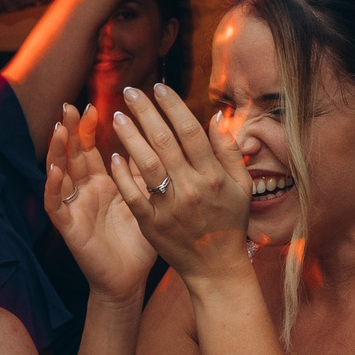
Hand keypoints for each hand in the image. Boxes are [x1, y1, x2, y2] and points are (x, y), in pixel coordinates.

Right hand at [45, 106, 158, 302]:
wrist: (129, 280)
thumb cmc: (139, 242)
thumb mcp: (146, 200)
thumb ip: (144, 172)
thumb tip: (154, 137)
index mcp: (103, 184)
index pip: (90, 150)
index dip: (87, 129)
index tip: (91, 106)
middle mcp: (84, 192)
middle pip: (72, 156)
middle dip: (69, 131)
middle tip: (69, 107)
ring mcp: (74, 208)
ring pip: (59, 175)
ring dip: (57, 153)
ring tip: (59, 130)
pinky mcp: (69, 228)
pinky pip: (57, 206)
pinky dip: (53, 188)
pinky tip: (55, 171)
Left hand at [105, 84, 255, 282]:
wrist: (215, 267)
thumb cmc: (228, 222)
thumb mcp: (240, 186)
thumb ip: (228, 150)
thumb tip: (215, 116)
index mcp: (214, 177)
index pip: (190, 132)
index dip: (173, 106)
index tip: (159, 87)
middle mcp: (192, 189)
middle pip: (165, 142)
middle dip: (145, 113)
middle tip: (129, 91)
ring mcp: (170, 207)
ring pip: (146, 164)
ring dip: (130, 137)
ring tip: (116, 116)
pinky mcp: (152, 224)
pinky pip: (133, 194)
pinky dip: (122, 175)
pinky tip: (113, 156)